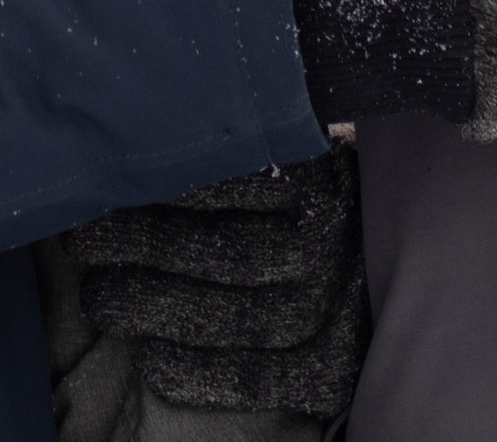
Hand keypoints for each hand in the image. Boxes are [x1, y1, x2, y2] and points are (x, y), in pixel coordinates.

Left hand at [67, 146, 366, 418]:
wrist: (412, 262)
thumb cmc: (330, 195)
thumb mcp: (303, 151)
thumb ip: (249, 145)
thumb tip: (161, 118)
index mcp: (320, 185)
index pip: (235, 184)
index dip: (167, 186)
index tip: (106, 179)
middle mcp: (326, 250)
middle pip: (225, 251)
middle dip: (145, 246)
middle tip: (83, 241)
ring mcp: (329, 312)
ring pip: (234, 315)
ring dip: (158, 308)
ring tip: (98, 297)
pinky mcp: (328, 369)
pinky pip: (260, 378)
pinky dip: (204, 373)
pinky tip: (151, 362)